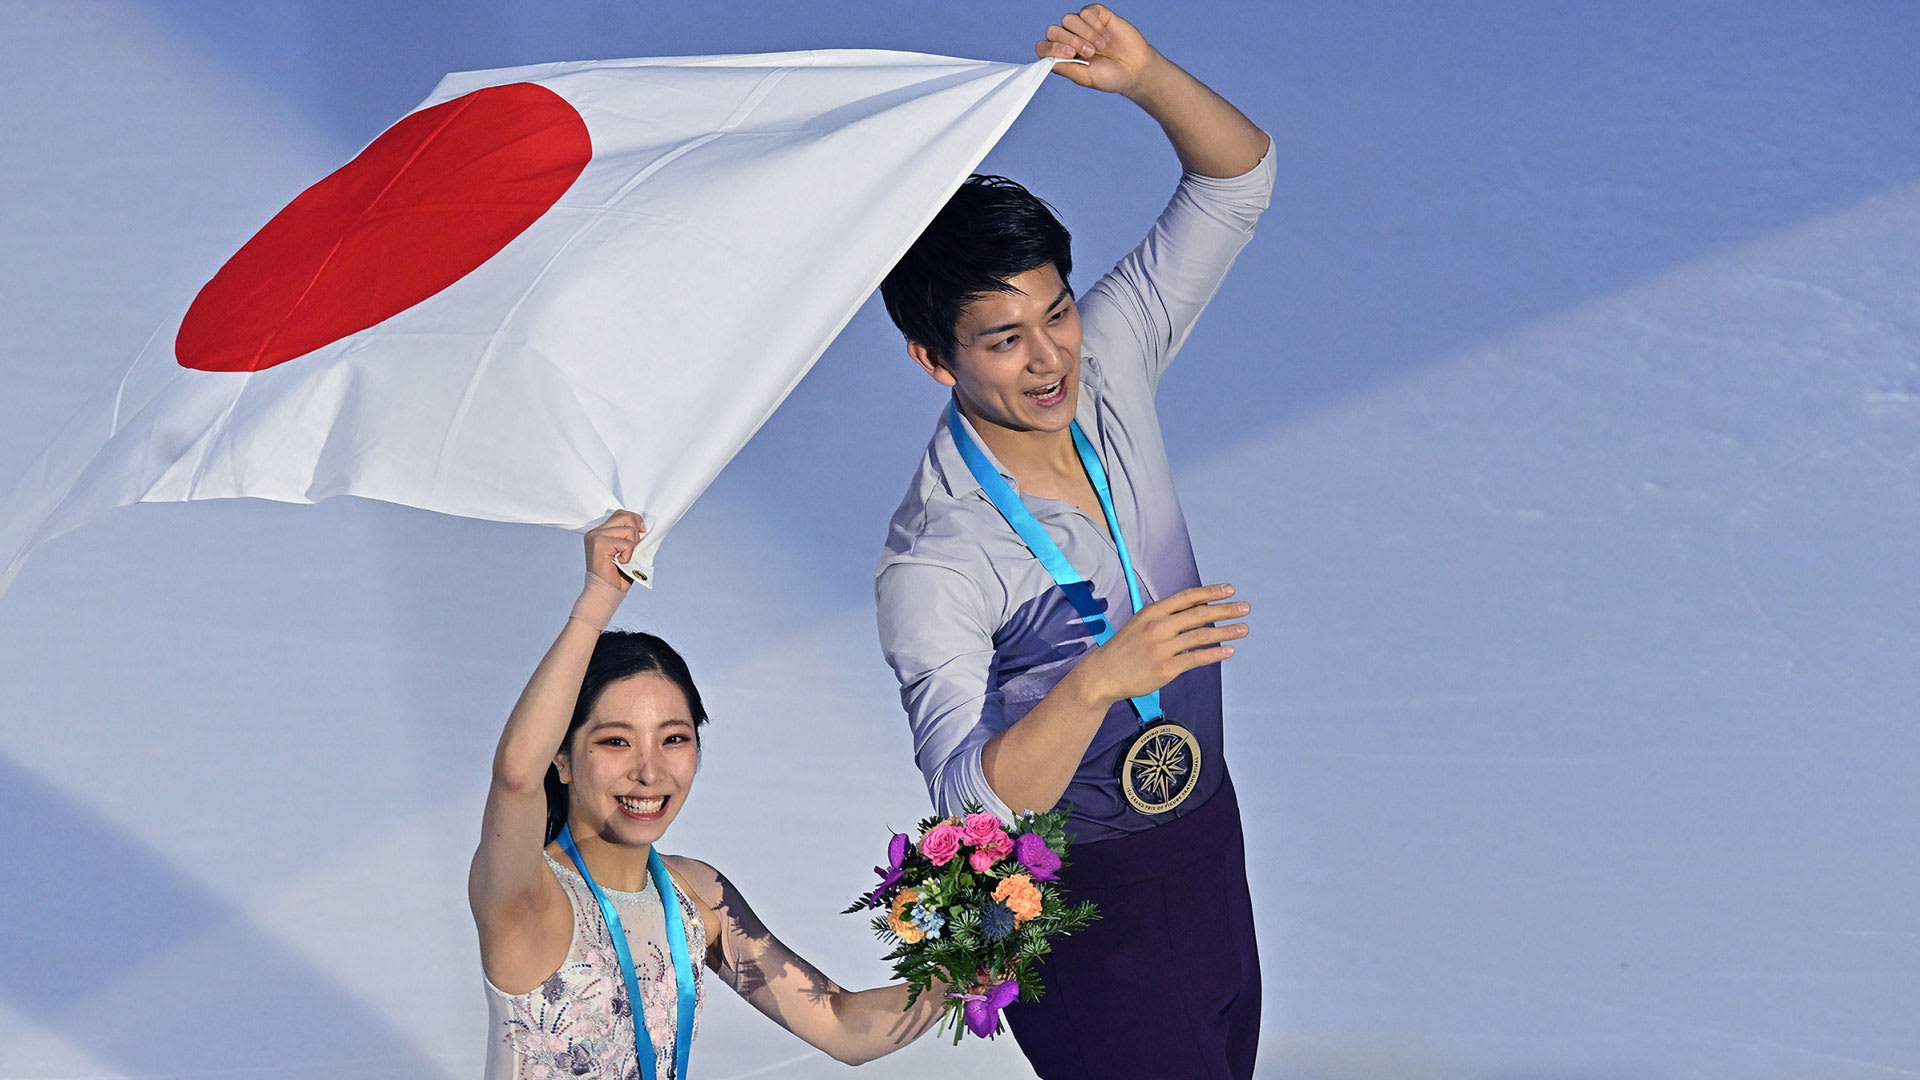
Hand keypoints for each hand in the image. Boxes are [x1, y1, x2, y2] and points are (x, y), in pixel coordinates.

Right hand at [570, 511, 643, 630]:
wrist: (605, 592)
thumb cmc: (616, 574)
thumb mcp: (625, 550)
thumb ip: (629, 536)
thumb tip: (645, 526)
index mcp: (599, 532)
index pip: (621, 514)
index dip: (635, 520)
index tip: (642, 532)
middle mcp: (594, 532)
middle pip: (626, 517)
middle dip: (635, 534)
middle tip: (631, 551)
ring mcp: (595, 537)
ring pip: (628, 530)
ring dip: (632, 546)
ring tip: (624, 558)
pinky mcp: (599, 544)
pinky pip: (626, 543)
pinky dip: (628, 554)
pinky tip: (620, 563)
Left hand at [1034, 5, 1161, 96]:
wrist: (1135, 69)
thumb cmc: (1110, 76)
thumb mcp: (1086, 78)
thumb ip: (1067, 69)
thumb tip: (1048, 62)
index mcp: (1062, 55)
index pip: (1043, 46)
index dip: (1051, 48)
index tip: (1070, 54)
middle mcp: (1069, 38)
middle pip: (1053, 30)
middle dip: (1070, 41)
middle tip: (1090, 53)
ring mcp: (1082, 25)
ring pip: (1068, 19)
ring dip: (1085, 34)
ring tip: (1100, 47)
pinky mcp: (1096, 15)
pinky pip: (1086, 12)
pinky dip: (1095, 25)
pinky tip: (1106, 37)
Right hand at [1067, 584, 1247, 706]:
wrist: (1104, 674)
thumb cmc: (1125, 648)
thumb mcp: (1140, 623)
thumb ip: (1166, 616)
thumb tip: (1197, 608)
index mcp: (1153, 612)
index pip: (1187, 597)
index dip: (1210, 592)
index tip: (1229, 590)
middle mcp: (1159, 626)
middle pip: (1199, 614)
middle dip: (1225, 610)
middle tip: (1245, 608)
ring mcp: (1163, 647)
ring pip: (1202, 636)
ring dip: (1226, 631)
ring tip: (1243, 628)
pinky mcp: (1167, 667)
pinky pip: (1197, 658)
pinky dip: (1215, 653)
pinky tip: (1229, 650)